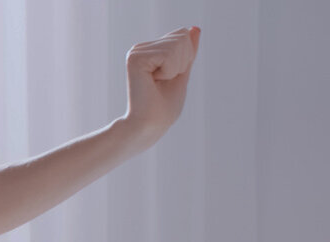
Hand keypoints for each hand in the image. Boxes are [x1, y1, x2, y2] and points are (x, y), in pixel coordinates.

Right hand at [121, 26, 200, 144]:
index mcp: (149, 51)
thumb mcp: (182, 73)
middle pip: (181, 36)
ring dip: (175, 68)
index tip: (169, 78)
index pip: (182, 35)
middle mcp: (140, 48)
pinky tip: (153, 82)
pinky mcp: (134, 58)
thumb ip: (187, 51)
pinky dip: (169, 71)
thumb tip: (194, 28)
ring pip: (177, 44)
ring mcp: (135, 52)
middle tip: (164, 82)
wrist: (148, 126)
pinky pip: (169, 54)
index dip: (185, 58)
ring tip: (157, 83)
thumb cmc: (164, 107)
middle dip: (182, 62)